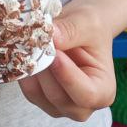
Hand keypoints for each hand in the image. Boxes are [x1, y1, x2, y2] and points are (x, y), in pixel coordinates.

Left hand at [19, 5, 116, 121]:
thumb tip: (52, 38)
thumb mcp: (87, 21)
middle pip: (58, 97)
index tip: (55, 53)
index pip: (86, 94)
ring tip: (33, 45)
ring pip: (37, 94)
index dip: (67, 77)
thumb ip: (70, 30)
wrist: (80, 27)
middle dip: (45, 70)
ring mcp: (59, 104)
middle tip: (38, 44)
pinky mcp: (40, 96)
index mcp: (103, 90)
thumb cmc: (91, 27)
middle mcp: (83, 105)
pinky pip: (27, 88)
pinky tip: (25, 52)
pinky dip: (22, 70)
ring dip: (31, 69)